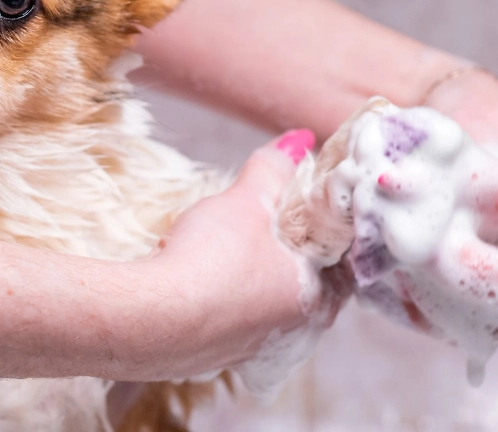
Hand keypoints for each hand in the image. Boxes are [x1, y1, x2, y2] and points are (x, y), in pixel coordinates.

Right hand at [133, 133, 352, 381]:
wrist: (151, 319)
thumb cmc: (211, 260)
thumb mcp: (245, 201)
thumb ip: (274, 169)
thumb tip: (300, 140)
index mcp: (315, 296)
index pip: (345, 267)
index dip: (332, 238)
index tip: (317, 216)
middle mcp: (292, 332)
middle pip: (305, 287)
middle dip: (291, 259)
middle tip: (273, 229)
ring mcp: (253, 350)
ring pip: (265, 308)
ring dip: (254, 282)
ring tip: (230, 250)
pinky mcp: (213, 357)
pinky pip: (229, 323)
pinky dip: (221, 301)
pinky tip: (198, 279)